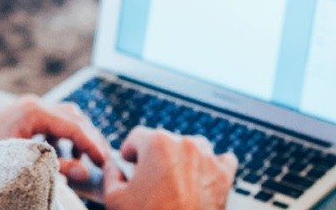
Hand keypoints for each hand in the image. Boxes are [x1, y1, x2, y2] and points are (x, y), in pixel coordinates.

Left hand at [0, 95, 109, 182]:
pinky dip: (66, 136)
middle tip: (104, 160)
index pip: (74, 126)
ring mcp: (30, 106)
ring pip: (67, 116)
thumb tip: (84, 171)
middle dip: (91, 138)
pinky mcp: (27, 114)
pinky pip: (56, 121)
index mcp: (33, 111)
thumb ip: (56, 166)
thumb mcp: (22, 161)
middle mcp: (34, 104)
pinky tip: (69, 155)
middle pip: (74, 117)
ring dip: (80, 136)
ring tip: (88, 159)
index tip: (106, 161)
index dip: (92, 144)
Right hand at [104, 127, 237, 209]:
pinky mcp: (225, 176)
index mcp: (157, 143)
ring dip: (182, 160)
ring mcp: (208, 159)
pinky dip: (211, 168)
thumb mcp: (114, 198)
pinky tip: (200, 182)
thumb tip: (114, 167)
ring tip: (173, 184)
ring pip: (192, 148)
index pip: (137, 137)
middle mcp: (185, 144)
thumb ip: (110, 174)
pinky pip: (221, 161)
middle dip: (155, 159)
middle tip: (149, 182)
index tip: (130, 165)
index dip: (129, 153)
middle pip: (164, 142)